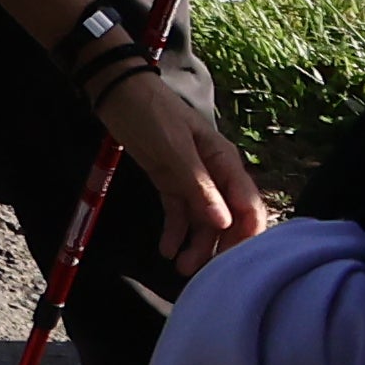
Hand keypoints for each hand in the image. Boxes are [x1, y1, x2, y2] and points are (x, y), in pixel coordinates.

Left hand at [104, 70, 271, 273]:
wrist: (116, 92)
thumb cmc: (149, 113)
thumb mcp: (174, 148)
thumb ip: (198, 185)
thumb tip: (224, 223)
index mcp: (225, 161)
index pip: (248, 205)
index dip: (247, 234)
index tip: (236, 261)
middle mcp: (215, 174)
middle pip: (228, 218)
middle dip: (221, 245)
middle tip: (205, 272)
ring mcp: (192, 179)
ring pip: (203, 219)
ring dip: (196, 244)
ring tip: (181, 268)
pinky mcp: (170, 182)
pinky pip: (179, 212)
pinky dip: (176, 232)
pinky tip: (167, 250)